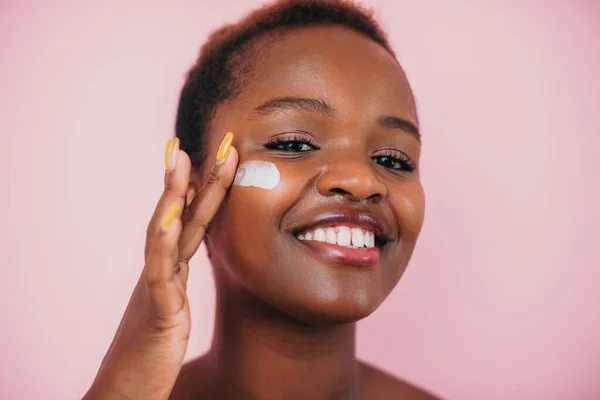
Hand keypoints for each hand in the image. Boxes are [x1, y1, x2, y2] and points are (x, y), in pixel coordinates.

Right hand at [83, 133, 237, 398]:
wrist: (125, 389)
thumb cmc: (149, 349)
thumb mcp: (171, 306)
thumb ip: (176, 277)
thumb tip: (184, 250)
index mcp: (169, 269)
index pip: (187, 220)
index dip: (200, 188)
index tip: (214, 155)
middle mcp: (161, 272)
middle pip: (178, 217)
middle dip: (192, 178)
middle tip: (207, 141)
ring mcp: (156, 290)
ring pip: (164, 236)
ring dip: (172, 197)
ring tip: (181, 162)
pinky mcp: (157, 315)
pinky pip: (159, 277)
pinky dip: (160, 247)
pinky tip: (167, 222)